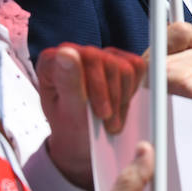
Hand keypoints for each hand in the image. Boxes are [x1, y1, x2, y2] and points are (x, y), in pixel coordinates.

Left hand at [39, 43, 146, 188]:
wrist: (83, 138)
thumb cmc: (70, 127)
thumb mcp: (68, 111)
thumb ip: (68, 82)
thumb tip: (66, 53)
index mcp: (54, 61)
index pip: (88, 58)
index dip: (99, 86)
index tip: (102, 113)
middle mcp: (76, 52)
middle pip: (110, 63)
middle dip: (113, 97)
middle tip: (109, 122)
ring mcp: (99, 55)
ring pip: (126, 68)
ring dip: (122, 99)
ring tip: (112, 119)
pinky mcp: (118, 60)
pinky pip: (137, 68)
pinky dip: (131, 91)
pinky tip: (119, 104)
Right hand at [148, 23, 191, 120]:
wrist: (144, 153)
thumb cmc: (151, 122)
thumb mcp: (150, 84)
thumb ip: (171, 53)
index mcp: (148, 62)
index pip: (179, 31)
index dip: (191, 38)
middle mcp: (161, 66)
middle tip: (186, 99)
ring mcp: (180, 79)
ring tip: (190, 111)